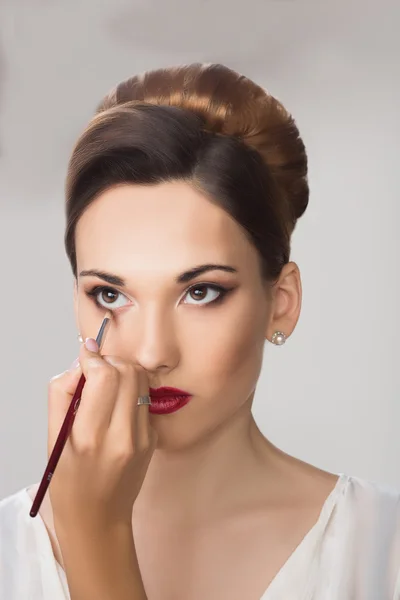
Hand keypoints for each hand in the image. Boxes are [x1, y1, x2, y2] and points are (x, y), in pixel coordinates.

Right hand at [47, 338, 157, 532]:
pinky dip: (132, 392)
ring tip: (107, 385)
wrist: (98, 516)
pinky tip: (118, 405)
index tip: (86, 355)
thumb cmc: (68, 478)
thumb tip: (81, 363)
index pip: (104, 376)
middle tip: (96, 371)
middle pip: (128, 372)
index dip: (94, 358)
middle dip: (110, 362)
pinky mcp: (154, 438)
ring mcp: (144, 438)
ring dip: (123, 373)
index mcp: (91, 436)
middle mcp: (122, 436)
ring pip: (141, 381)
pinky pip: (146, 399)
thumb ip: (63, 392)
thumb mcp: (54, 436)